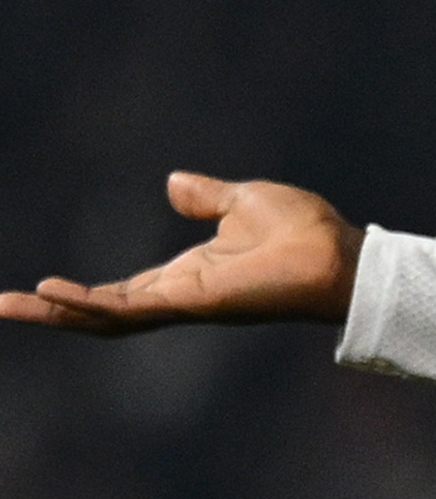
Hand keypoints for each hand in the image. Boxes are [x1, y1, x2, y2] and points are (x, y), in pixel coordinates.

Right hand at [0, 172, 363, 334]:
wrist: (339, 254)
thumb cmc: (304, 231)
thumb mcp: (243, 201)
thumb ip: (205, 197)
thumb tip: (171, 183)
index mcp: (186, 276)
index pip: (119, 292)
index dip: (80, 293)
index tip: (40, 289)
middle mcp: (178, 295)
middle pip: (100, 311)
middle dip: (52, 311)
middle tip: (2, 305)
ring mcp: (183, 302)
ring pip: (105, 316)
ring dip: (57, 311)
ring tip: (11, 305)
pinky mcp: (192, 301)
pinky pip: (130, 308)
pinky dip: (89, 302)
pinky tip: (54, 293)